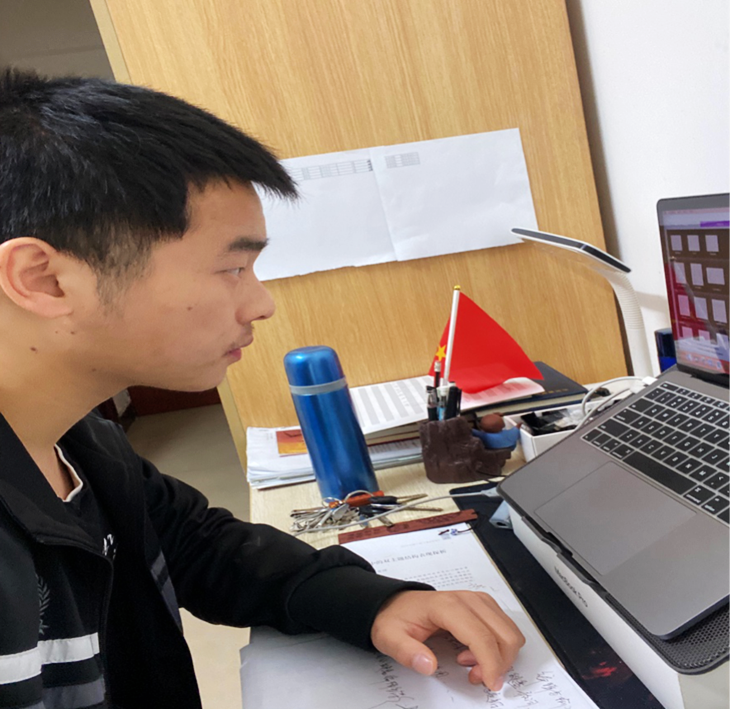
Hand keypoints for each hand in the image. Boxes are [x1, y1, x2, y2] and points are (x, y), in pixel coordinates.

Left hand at [370, 590, 524, 690]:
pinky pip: (504, 628)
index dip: (491, 663)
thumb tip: (427, 665)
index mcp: (446, 606)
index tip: (489, 684)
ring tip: (470, 663)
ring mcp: (477, 600)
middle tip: (474, 675)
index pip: (482, 636)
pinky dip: (498, 646)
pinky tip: (474, 652)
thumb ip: (407, 652)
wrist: (396, 603)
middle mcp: (467, 599)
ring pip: (509, 631)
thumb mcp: (390, 637)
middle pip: (504, 634)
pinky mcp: (482, 605)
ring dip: (499, 654)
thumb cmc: (397, 618)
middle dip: (498, 662)